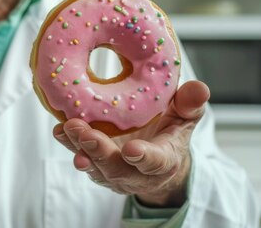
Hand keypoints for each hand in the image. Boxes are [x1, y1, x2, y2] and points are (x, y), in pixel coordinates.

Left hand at [53, 80, 209, 207]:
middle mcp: (137, 173)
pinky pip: (83, 158)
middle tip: (85, 134)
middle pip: (117, 168)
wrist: (158, 163)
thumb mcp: (185, 119)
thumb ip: (190, 105)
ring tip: (66, 130)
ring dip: (79, 148)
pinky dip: (70, 146)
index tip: (132, 150)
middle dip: (100, 152)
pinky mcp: (98, 168)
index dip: (144, 157)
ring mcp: (115, 173)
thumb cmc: (170, 134)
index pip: (155, 161)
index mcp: (164, 160)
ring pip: (95, 166)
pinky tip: (60, 132)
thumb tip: (200, 88)